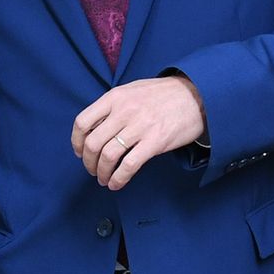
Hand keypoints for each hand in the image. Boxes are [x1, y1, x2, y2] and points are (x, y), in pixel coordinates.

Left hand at [71, 76, 207, 190]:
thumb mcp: (132, 91)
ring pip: (108, 156)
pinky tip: (116, 183)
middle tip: (92, 170)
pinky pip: (129, 166)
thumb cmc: (163, 94)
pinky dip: (118, 179)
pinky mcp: (155, 142)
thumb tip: (94, 128)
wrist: (197, 96)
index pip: (82, 122)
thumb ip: (113, 106)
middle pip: (92, 143)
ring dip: (102, 173)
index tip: (79, 152)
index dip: (76, 142)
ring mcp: (140, 127)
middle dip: (88, 162)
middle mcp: (124, 111)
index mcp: (115, 98)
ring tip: (104, 179)